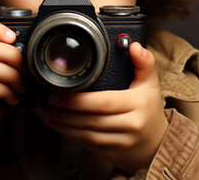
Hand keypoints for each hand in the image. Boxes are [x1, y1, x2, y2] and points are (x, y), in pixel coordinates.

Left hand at [35, 42, 168, 173]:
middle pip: (90, 119)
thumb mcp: (151, 84)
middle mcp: (130, 125)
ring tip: (43, 112)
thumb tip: (135, 46)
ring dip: (60, 124)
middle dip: (62, 112)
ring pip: (84, 133)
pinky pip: (84, 142)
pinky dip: (67, 133)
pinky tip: (56, 124)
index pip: (104, 102)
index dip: (77, 100)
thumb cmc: (149, 109)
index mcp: (138, 104)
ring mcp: (120, 141)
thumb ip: (144, 63)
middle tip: (43, 102)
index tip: (56, 94)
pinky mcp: (109, 152)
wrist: (155, 143)